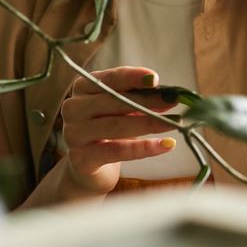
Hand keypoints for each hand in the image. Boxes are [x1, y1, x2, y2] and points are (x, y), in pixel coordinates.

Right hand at [59, 66, 178, 194]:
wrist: (88, 168)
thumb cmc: (108, 131)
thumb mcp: (122, 109)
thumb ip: (140, 99)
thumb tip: (168, 97)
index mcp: (82, 87)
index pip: (110, 78)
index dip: (133, 77)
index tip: (155, 79)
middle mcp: (73, 108)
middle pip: (114, 101)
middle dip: (147, 101)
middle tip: (172, 101)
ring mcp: (74, 134)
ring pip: (117, 126)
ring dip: (150, 123)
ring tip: (173, 123)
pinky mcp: (81, 159)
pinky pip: (118, 151)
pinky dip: (145, 148)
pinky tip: (165, 145)